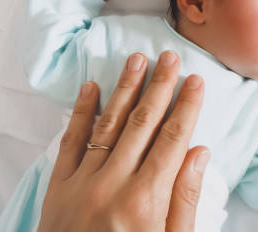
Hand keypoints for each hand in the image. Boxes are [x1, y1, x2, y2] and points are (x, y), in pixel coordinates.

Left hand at [38, 51, 208, 231]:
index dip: (186, 106)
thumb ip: (184, 200)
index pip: (172, 140)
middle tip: (169, 57)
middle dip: (158, 86)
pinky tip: (90, 86)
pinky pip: (70, 140)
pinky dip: (80, 112)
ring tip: (136, 60)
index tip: (195, 80)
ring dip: (124, 89)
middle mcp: (113, 184)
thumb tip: (199, 151)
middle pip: (142, 123)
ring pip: (108, 124)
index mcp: (146, 200)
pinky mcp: (58, 186)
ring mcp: (82, 182)